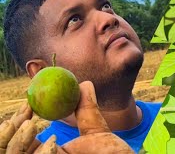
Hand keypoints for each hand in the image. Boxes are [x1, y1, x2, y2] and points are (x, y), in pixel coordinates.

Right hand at [0, 81, 133, 153]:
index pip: (21, 140)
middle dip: (8, 130)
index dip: (18, 122)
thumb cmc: (110, 151)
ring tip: (32, 124)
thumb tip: (84, 83)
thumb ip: (86, 107)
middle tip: (25, 112)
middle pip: (8, 149)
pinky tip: (51, 143)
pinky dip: (34, 151)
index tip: (28, 106)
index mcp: (48, 153)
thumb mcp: (94, 128)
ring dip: (15, 139)